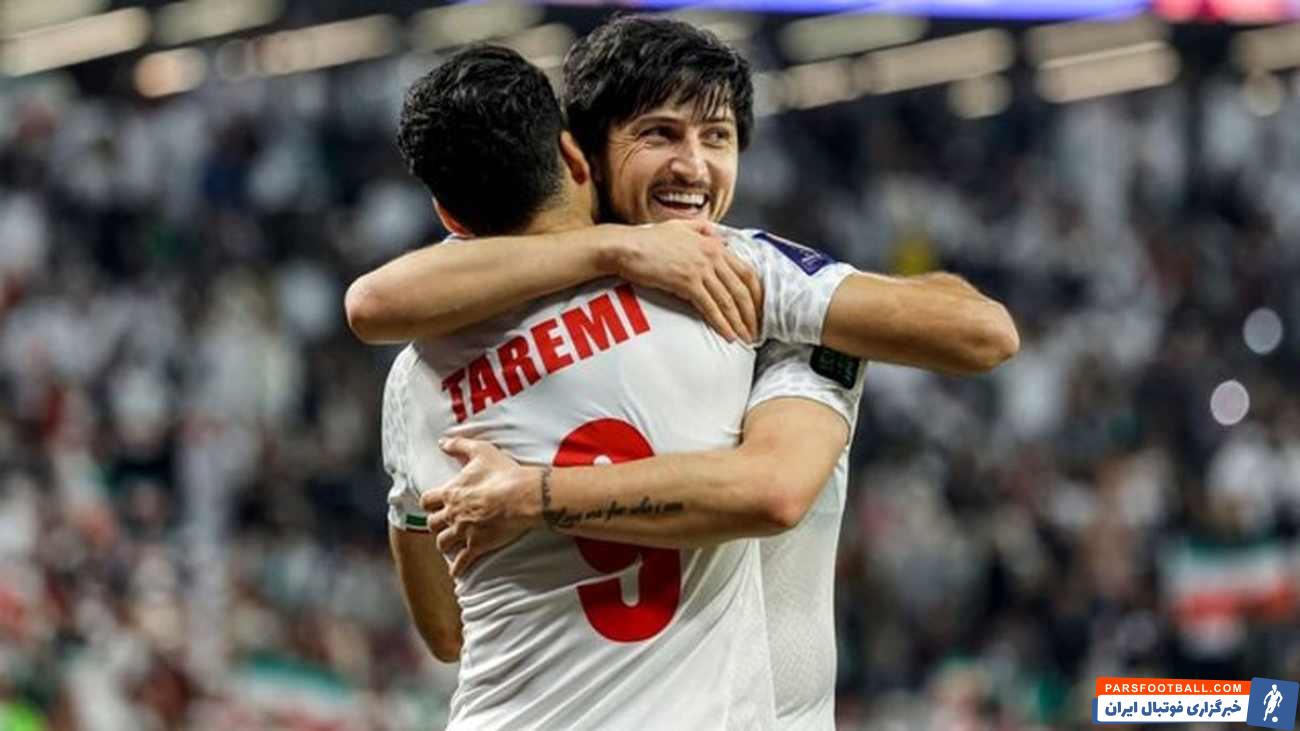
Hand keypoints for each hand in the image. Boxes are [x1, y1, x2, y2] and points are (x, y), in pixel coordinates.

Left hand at [420, 437, 542, 576]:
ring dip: (445, 545)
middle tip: (442, 525)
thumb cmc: (503, 473)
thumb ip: (459, 445)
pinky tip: (456, 573)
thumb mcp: (481, 451)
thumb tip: (442, 442)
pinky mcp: (478, 546)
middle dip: (436, 525)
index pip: (428, 500)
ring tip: (449, 546)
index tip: (433, 504)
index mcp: (451, 493)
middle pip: (432, 524)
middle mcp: (453, 514)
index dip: (429, 502)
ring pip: (444, 544)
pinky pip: (462, 563)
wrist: (522, 496)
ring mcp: (465, 532)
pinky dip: (457, 569)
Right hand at [599, 221, 761, 342]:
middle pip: (741, 289)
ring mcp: (701, 268)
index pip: (746, 271)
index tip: (758, 310)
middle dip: (751, 313)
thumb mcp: (679, 226)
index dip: (756, 294)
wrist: (627, 247)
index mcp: (713, 243)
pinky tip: (727, 336)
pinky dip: (721, 324)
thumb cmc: (649, 239)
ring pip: (728, 300)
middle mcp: (712, 254)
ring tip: (744, 339)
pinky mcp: (687, 282)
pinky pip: (710, 307)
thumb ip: (701, 228)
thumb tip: (718, 234)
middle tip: (755, 330)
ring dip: (738, 323)